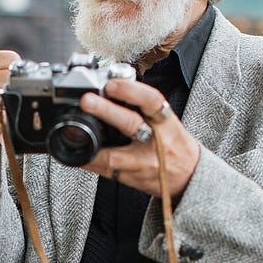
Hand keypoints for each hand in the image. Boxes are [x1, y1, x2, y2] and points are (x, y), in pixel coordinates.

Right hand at [0, 12, 18, 165]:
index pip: (12, 58)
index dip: (12, 72)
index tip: (0, 83)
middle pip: (16, 74)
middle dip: (14, 87)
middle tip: (1, 98)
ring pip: (15, 90)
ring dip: (14, 101)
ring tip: (0, 108)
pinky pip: (11, 110)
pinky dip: (11, 116)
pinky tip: (0, 119)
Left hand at [80, 79, 200, 202]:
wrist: (190, 178)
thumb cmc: (175, 145)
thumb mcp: (167, 121)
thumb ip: (144, 107)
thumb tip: (113, 87)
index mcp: (165, 122)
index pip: (151, 101)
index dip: (131, 90)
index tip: (112, 84)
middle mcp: (155, 142)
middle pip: (131, 124)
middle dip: (107, 111)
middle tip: (87, 100)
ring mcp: (143, 163)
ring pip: (114, 156)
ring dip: (91, 146)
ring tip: (71, 134)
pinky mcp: (132, 179)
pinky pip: (106, 171)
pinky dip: (89, 162)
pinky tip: (75, 156)